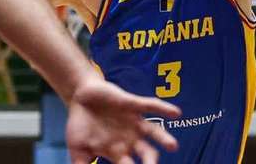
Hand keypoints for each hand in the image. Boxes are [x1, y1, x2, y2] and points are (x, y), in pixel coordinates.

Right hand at [65, 76, 180, 163]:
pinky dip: (163, 108)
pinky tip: (177, 113)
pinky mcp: (133, 105)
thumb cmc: (81, 126)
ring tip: (173, 146)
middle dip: (151, 163)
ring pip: (153, 132)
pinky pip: (151, 106)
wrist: (80, 98)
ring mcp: (134, 122)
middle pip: (146, 154)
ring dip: (164, 138)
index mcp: (117, 153)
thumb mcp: (78, 149)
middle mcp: (130, 139)